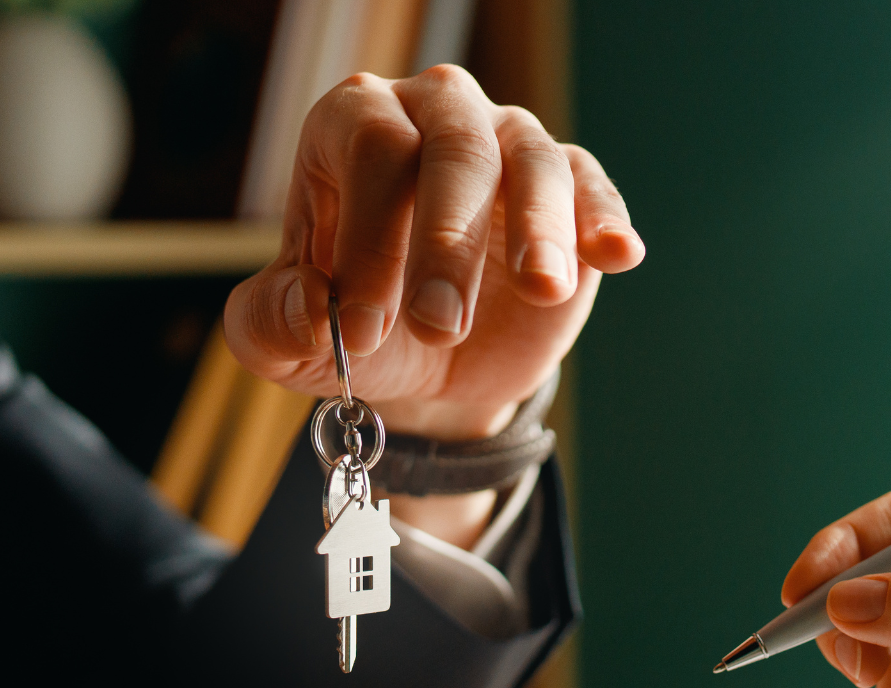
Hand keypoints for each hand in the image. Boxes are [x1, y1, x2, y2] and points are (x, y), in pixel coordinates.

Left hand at [223, 65, 644, 446]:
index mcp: (354, 126)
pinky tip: (617, 255)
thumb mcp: (287, 342)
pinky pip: (590, 187)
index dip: (368, 236)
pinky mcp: (570, 191)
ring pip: (529, 159)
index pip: (369, 148)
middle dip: (447, 241)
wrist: (431, 369)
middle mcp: (433, 114)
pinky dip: (603, 219)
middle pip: (452, 145)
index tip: (360, 332)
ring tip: (539, 289)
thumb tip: (312, 309)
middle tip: (437, 328)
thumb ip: (273, 324)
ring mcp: (507, 144)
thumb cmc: (354, 330)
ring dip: (534, 228)